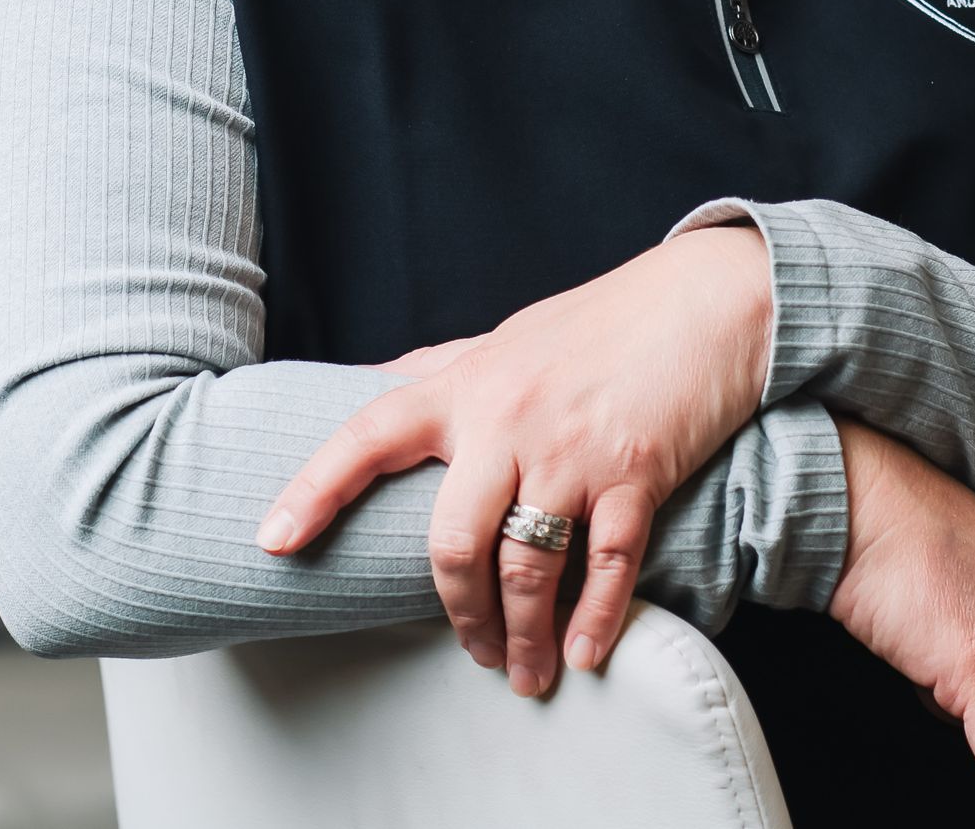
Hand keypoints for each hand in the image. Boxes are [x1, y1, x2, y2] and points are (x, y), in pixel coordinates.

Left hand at [257, 226, 771, 694]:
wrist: (702, 303)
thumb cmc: (599, 323)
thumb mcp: (508, 336)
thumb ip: (443, 366)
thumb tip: (376, 380)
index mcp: (466, 385)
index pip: (369, 434)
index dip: (315, 489)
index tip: (272, 541)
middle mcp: (508, 419)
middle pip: (453, 543)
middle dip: (457, 615)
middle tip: (471, 653)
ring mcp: (572, 450)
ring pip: (525, 569)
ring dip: (523, 637)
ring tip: (529, 672)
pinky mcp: (635, 474)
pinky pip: (606, 567)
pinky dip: (595, 622)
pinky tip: (586, 652)